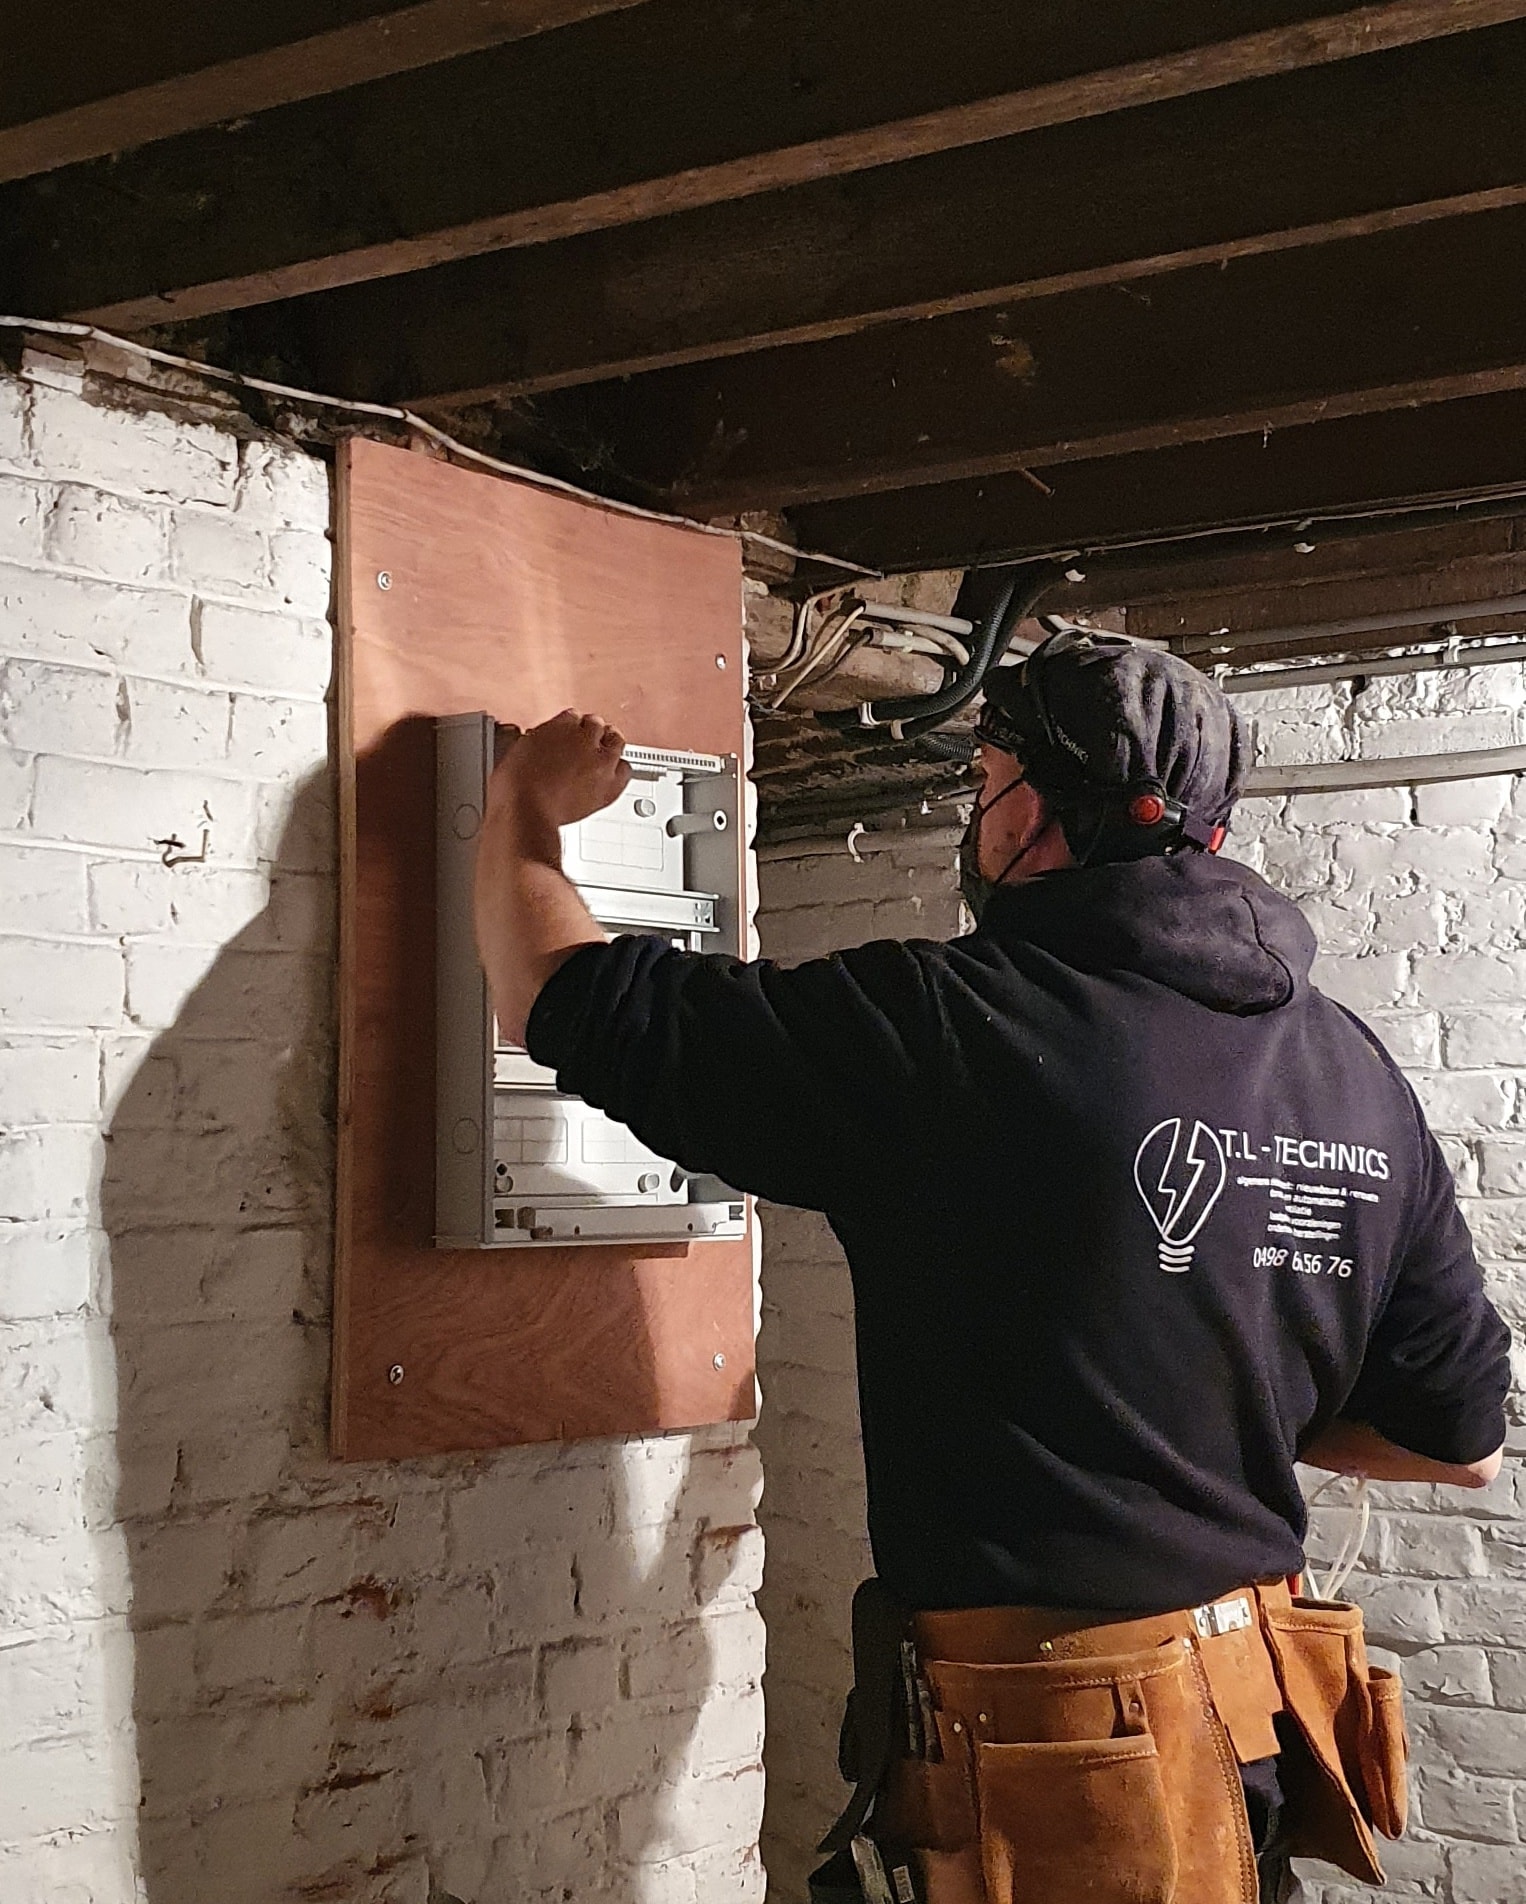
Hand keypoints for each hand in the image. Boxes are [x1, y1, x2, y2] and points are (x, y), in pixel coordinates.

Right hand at [488, 708, 631, 833]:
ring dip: (609, 746)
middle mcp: (585, 740)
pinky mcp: (609, 786)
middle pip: (597, 725)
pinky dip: (619, 770)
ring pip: (616, 743)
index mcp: (561, 725)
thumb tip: (541, 744)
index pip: (573, 716)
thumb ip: (538, 741)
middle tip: (585, 741)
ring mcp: (600, 762)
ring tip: (602, 753)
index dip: (569, 727)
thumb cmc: (516, 787)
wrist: (527, 812)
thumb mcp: (518, 750)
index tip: (566, 735)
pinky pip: (625, 771)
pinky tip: (611, 774)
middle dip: (590, 732)